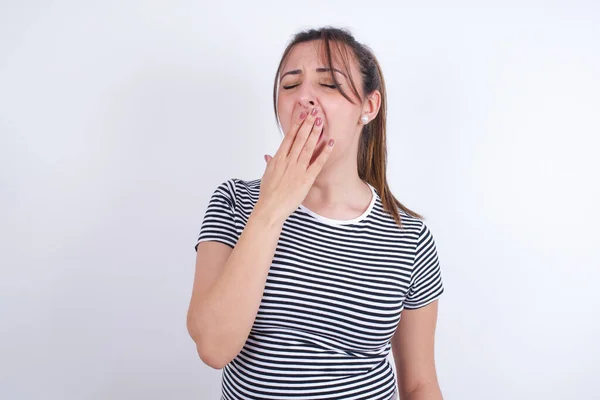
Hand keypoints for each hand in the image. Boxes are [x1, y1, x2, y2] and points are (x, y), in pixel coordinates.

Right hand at [257, 107, 334, 221]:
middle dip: (307, 123)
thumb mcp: (267, 175)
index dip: (296, 124)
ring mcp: (298, 169)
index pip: (289, 137)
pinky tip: (330, 143)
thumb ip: (270, 163)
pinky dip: (324, 152)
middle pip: (299, 138)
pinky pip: (317, 163)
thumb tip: (268, 156)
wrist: (270, 208)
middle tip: (314, 111)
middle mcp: (288, 161)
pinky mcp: (306, 179)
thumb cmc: (268, 193)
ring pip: (308, 146)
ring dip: (315, 132)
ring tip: (321, 121)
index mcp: (278, 158)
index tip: (302, 114)